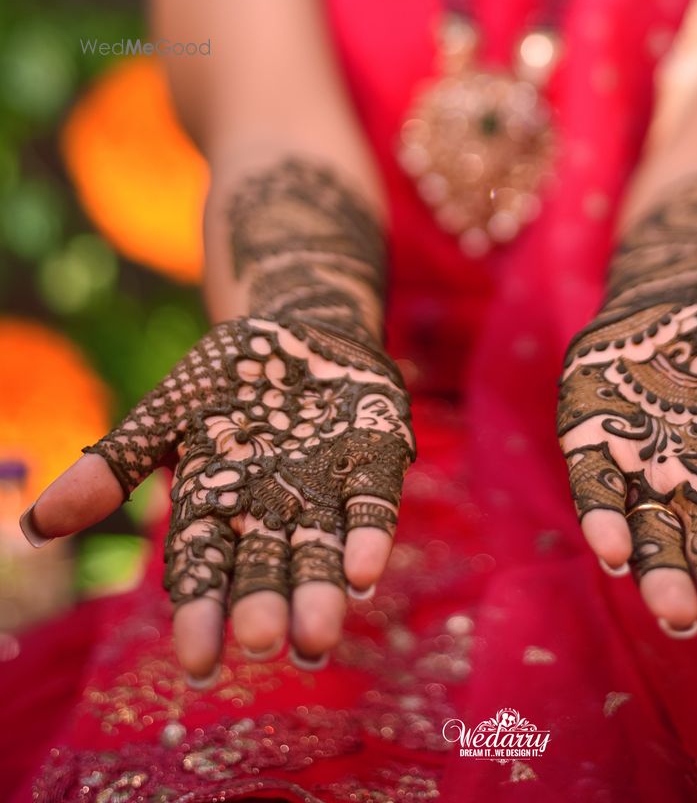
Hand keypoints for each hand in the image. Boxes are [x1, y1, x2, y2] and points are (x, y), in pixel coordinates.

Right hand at [20, 315, 414, 682]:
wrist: (301, 324)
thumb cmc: (226, 378)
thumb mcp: (167, 411)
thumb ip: (114, 464)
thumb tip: (32, 526)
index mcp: (216, 507)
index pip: (204, 569)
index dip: (202, 613)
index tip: (199, 662)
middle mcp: (272, 513)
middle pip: (267, 568)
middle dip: (267, 604)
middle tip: (266, 642)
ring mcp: (325, 491)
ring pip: (322, 552)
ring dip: (321, 591)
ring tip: (318, 633)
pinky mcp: (373, 463)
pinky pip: (372, 505)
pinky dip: (368, 535)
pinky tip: (365, 570)